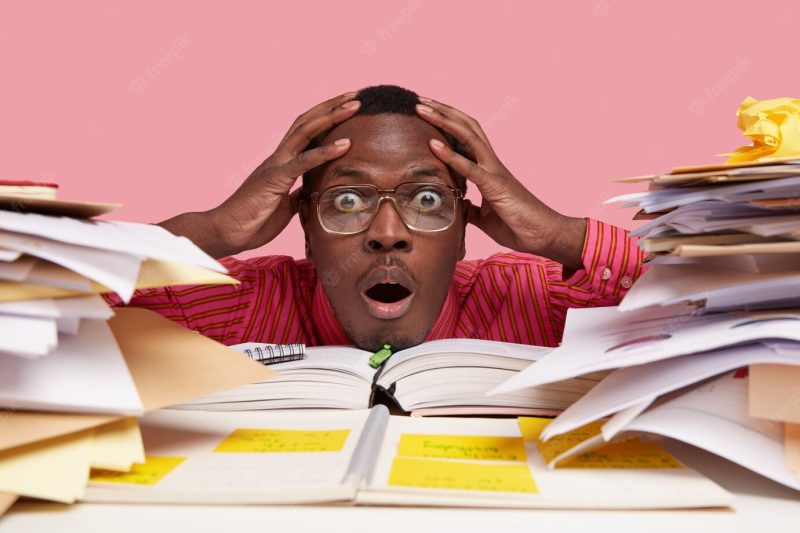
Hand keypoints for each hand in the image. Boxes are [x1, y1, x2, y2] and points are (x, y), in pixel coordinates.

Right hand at [160, 92, 359, 257]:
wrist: (228, 232)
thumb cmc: (254, 220)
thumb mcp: (286, 206)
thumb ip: (298, 194)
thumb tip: (311, 191)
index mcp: (282, 163)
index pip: (307, 133)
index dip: (326, 118)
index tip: (347, 108)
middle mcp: (279, 157)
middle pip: (307, 122)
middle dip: (332, 107)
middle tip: (356, 95)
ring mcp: (276, 165)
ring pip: (305, 131)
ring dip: (331, 117)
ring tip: (354, 105)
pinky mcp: (275, 179)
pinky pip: (303, 162)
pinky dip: (325, 152)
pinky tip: (345, 144)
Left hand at [415, 97, 586, 269]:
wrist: (544, 236)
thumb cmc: (517, 226)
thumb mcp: (485, 217)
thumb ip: (471, 208)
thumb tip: (456, 206)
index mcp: (488, 169)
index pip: (466, 136)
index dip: (446, 122)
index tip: (426, 112)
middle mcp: (491, 163)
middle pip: (466, 126)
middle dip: (442, 111)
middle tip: (418, 100)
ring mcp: (494, 171)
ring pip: (468, 136)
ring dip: (443, 120)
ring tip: (421, 108)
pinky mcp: (495, 185)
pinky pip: (470, 167)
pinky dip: (450, 155)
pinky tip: (432, 144)